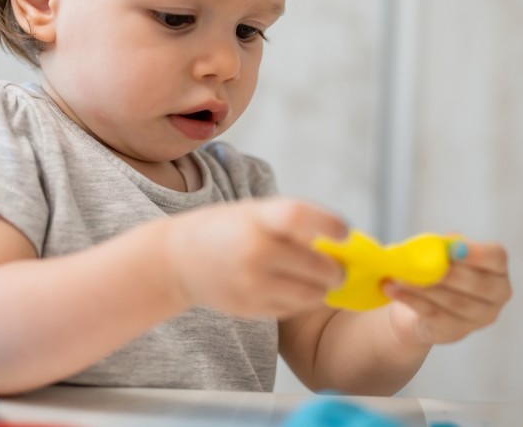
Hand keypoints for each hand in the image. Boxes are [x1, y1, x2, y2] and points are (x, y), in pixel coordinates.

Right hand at [164, 198, 346, 317]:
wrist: (178, 260)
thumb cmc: (225, 229)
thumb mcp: (254, 212)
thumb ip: (291, 223)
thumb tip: (339, 244)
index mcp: (256, 218)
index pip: (299, 216)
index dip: (329, 224)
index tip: (344, 232)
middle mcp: (254, 251)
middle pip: (318, 266)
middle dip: (336, 270)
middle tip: (338, 269)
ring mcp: (252, 284)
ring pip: (311, 295)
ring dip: (321, 289)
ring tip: (317, 280)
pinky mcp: (250, 308)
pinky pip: (292, 309)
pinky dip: (300, 301)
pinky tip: (290, 288)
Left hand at [383, 239, 510, 345]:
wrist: (421, 308)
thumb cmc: (438, 272)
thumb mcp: (443, 255)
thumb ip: (443, 247)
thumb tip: (438, 245)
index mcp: (497, 269)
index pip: (496, 258)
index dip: (477, 253)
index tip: (453, 249)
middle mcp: (497, 295)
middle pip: (477, 284)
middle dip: (447, 274)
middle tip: (420, 264)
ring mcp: (479, 317)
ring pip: (454, 301)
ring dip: (424, 287)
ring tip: (398, 276)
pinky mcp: (457, 332)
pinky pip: (435, 315)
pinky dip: (412, 301)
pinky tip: (393, 290)